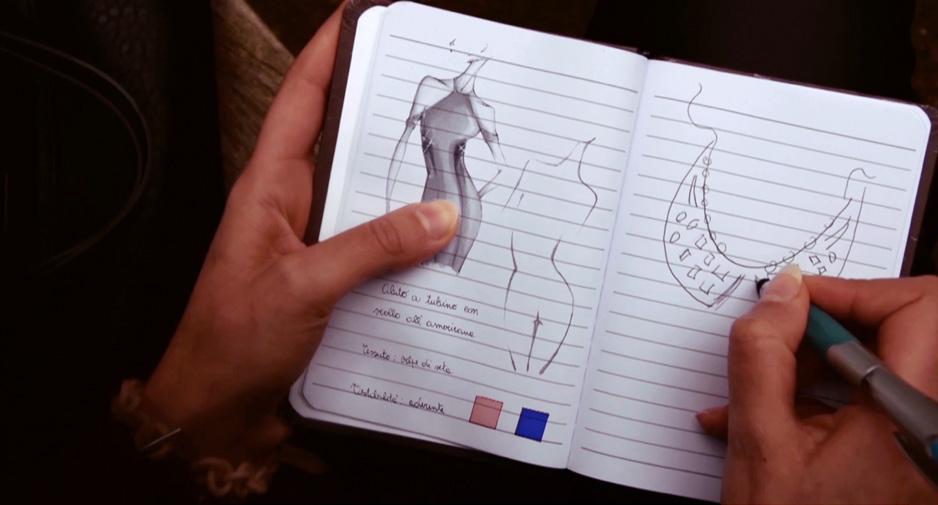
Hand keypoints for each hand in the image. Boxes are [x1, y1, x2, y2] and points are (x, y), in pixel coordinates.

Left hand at [140, 5, 457, 462]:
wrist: (212, 414)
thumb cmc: (231, 343)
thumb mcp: (304, 286)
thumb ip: (373, 247)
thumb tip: (437, 215)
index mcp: (267, 191)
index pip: (300, 104)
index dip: (326, 56)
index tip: (357, 18)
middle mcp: (290, 211)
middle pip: (342, 148)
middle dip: (385, 120)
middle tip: (435, 96)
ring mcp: (310, 248)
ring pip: (366, 202)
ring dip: (405, 192)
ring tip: (455, 172)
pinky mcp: (328, 285)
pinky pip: (376, 250)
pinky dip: (407, 247)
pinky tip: (440, 252)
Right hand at [697, 266, 937, 503]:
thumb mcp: (758, 441)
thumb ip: (763, 353)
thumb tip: (784, 291)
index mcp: (911, 416)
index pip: (921, 306)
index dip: (854, 291)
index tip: (800, 301)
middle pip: (911, 330)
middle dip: (836, 328)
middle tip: (784, 343)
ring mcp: (932, 442)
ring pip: (894, 363)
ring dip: (826, 365)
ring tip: (767, 392)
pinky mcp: (918, 455)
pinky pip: (884, 399)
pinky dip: (834, 396)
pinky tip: (780, 417)